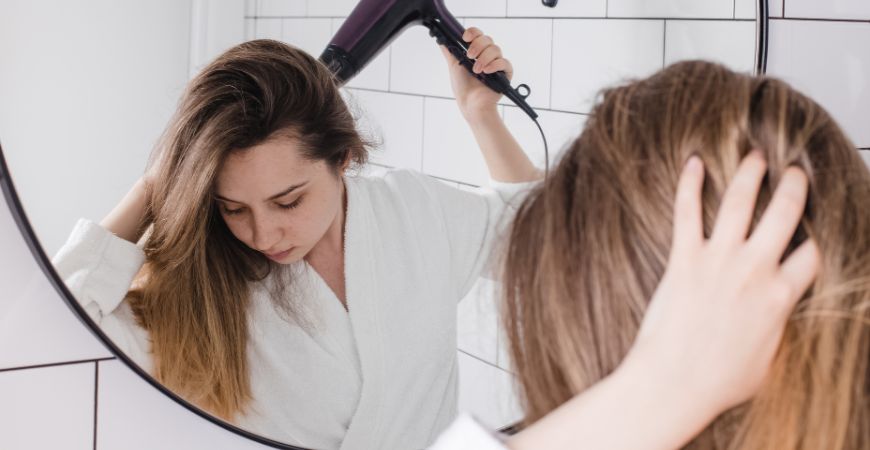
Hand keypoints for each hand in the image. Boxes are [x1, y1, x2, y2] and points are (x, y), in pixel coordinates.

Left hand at [440, 27, 512, 120]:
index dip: (473, 33)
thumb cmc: (463, 87)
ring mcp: (497, 64)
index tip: (465, 38)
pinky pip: (504, 62)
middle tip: (469, 56)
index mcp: (477, 51)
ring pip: (496, 49)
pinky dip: (495, 65)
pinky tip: (486, 72)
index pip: (478, 34)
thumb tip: (441, 38)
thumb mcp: (453, 65)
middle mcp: (487, 55)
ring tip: (476, 70)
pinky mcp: (506, 74)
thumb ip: (449, 51)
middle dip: (477, 45)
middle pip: (488, 39)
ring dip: (484, 58)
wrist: (470, 104)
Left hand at [623, 151, 819, 417]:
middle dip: (794, 186)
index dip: (820, 236)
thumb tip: (777, 318)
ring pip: (739, 202)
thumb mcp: (767, 360)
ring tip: (755, 155)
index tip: (818, 225)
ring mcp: (718, 261)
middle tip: (795, 170)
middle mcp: (754, 271)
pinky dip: (689, 184)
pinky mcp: (684, 259)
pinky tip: (692, 162)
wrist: (675, 382)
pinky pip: (687, 212)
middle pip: (785, 214)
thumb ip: (776, 329)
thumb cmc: (718, 381)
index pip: (815, 254)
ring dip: (750, 174)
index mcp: (780, 297)